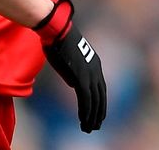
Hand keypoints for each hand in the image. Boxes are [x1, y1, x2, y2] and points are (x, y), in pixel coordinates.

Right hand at [34, 0, 106, 132]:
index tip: (98, 114)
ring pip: (94, 101)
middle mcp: (96, 70)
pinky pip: (85, 99)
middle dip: (99, 113)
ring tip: (89, 128)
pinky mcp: (81, 76)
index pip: (101, 88)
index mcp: (95, 64)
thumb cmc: (59, 42)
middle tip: (96, 126)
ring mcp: (90, 73)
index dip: (100, 103)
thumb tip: (74, 84)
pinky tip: (83, 121)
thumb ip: (74, 72)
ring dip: (92, 116)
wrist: (57, 30)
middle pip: (101, 96)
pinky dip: (85, 112)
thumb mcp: (70, 60)